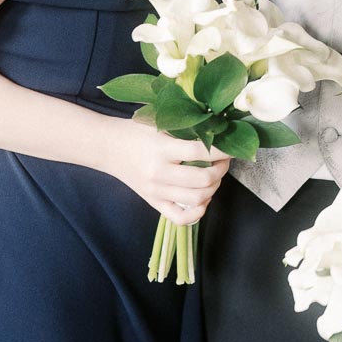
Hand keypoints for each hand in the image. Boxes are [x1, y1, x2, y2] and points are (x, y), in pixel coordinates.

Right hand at [105, 118, 230, 222]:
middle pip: (203, 179)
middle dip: (222, 169)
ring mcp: (157, 192)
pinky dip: (198, 211)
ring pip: (197, 199)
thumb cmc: (136, 131)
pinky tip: (203, 197)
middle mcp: (160, 173)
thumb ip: (186, 129)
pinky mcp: (154, 203)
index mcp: (162, 149)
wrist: (108, 147)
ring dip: (214, 187)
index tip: (233, 145)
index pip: (200, 152)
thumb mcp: (160, 123)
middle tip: (224, 160)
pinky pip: (181, 218)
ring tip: (214, 175)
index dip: (223, 150)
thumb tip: (219, 132)